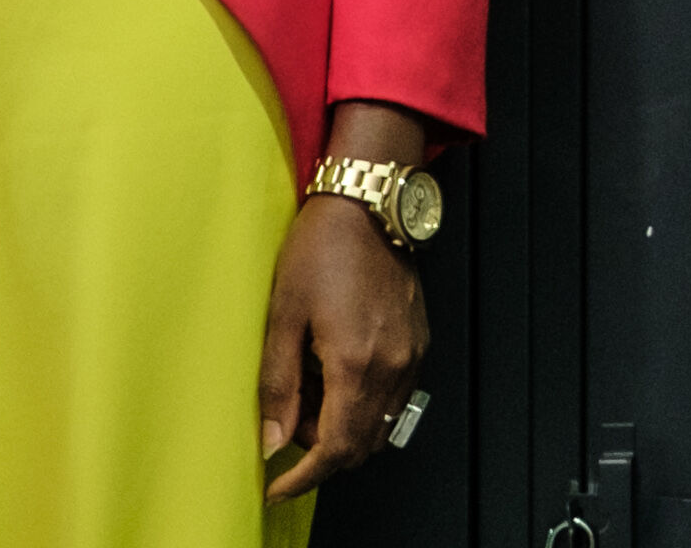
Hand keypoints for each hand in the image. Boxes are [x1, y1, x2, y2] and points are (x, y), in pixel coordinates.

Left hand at [259, 104, 432, 499]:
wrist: (367, 204)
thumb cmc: (322, 248)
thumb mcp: (282, 316)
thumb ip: (278, 385)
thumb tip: (272, 439)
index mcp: (355, 362)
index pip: (336, 448)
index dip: (305, 476)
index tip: (280, 485)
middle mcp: (392, 364)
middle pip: (362, 444)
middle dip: (322, 454)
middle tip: (285, 435)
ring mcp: (411, 353)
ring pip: (381, 423)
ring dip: (344, 430)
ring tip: (309, 398)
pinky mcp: (419, 340)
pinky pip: (395, 395)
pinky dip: (365, 404)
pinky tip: (337, 376)